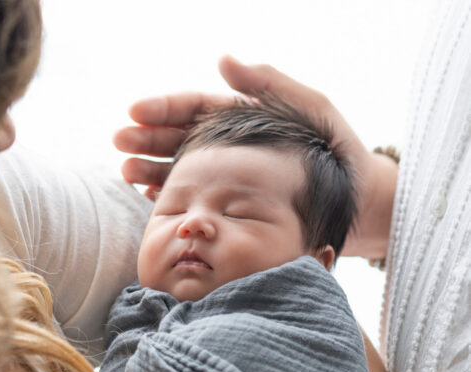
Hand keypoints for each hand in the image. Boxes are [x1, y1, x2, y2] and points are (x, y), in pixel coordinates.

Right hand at [114, 56, 397, 257]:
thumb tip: (223, 60)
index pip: (193, 107)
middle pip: (177, 137)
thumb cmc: (339, 151)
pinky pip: (193, 197)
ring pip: (179, 169)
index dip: (162, 107)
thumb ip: (269, 85)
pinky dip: (171, 196)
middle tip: (119, 145)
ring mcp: (227, 176)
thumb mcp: (310, 109)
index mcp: (241, 118)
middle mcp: (228, 145)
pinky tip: (151, 197)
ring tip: (127, 174)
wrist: (359, 201)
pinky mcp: (230, 205)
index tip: (134, 111)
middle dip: (146, 139)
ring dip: (150, 170)